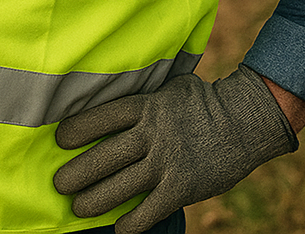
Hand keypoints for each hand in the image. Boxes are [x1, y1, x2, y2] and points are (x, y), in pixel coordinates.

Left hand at [53, 66, 297, 233]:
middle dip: (79, 172)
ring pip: (123, 185)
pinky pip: (152, 209)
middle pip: (106, 155)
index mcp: (146, 106)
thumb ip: (144, 95)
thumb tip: (115, 89)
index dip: (79, 129)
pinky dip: (134, 222)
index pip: (102, 117)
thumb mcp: (169, 86)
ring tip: (77, 208)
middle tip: (58, 183)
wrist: (245, 121)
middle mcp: (152, 135)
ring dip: (97, 199)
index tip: (59, 140)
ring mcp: (167, 162)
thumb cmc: (203, 101)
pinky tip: (119, 229)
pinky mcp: (183, 187)